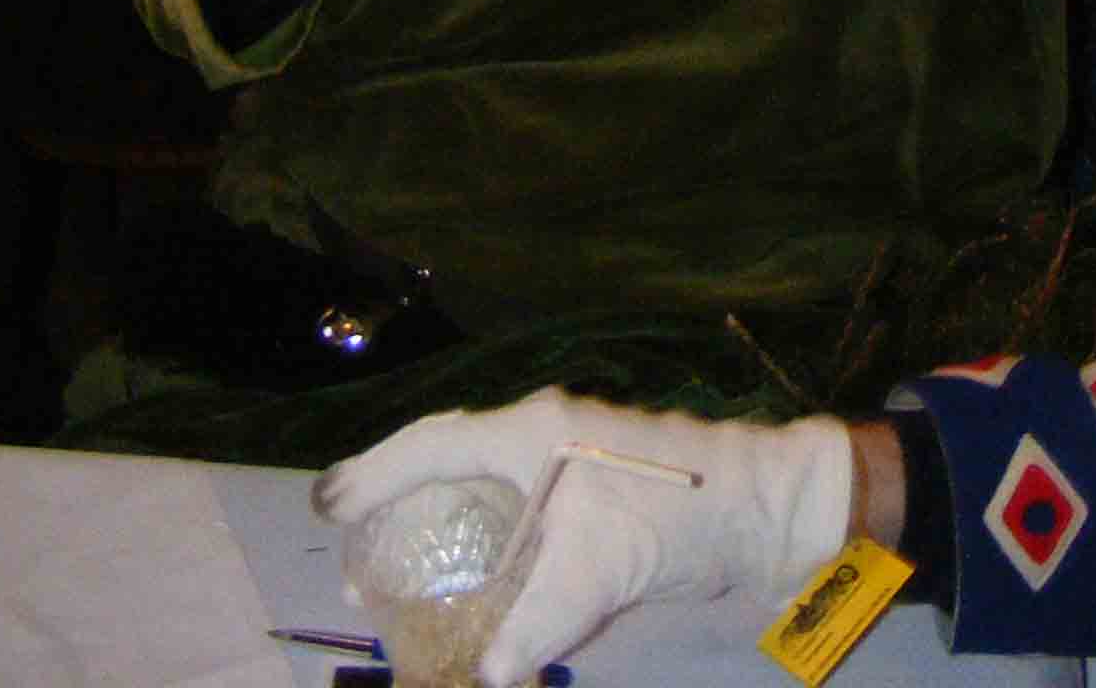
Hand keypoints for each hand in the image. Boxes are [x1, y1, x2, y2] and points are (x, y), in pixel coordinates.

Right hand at [315, 389, 855, 687]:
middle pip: (451, 461)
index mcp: (538, 431)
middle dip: (398, 502)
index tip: (328, 503)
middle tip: (354, 556)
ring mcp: (572, 467)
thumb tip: (489, 674)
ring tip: (398, 576)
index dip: (376, 472)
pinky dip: (486, 548)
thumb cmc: (684, 509)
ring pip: (485, 489)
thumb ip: (539, 620)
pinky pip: (520, 518)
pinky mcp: (595, 501)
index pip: (437, 443)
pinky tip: (473, 589)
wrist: (767, 506)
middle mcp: (546, 438)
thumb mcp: (605, 565)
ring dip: (442, 527)